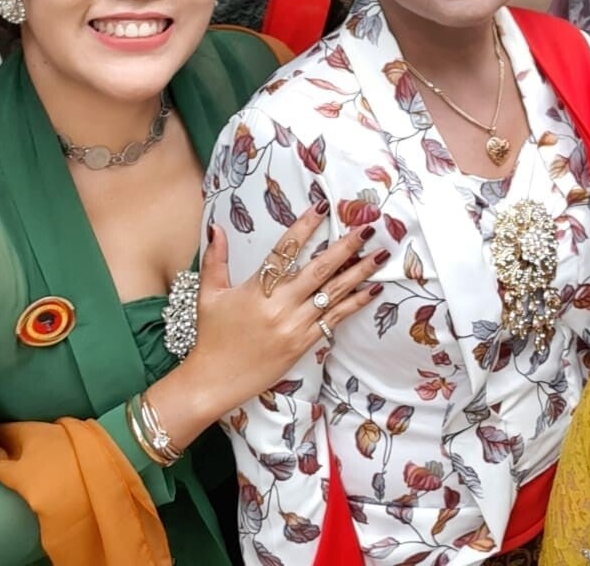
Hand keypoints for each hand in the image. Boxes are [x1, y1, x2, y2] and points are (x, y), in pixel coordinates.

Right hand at [155, 204, 380, 438]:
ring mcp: (295, 325)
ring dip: (360, 272)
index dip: (304, 226)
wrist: (213, 381)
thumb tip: (216, 227)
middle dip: (346, 246)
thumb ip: (215, 259)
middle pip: (319, 269)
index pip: (284, 250)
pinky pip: (335, 319)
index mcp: (257, 289)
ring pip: (333, 293)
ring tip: (381, 254)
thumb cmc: (211, 337)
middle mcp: (280, 305)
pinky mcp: (304, 343)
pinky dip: (355, 303)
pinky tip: (373, 289)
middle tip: (368, 227)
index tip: (322, 207)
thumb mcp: (209, 295)